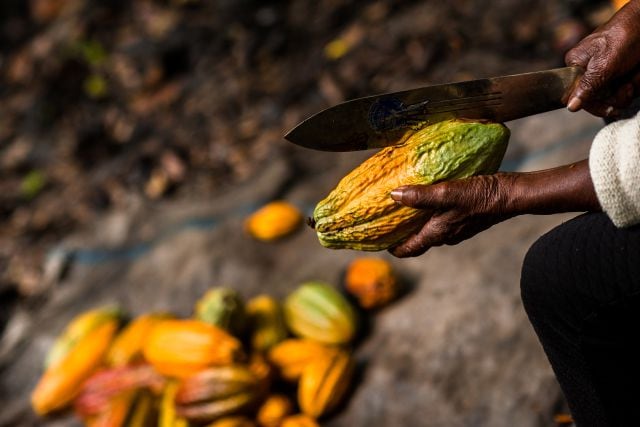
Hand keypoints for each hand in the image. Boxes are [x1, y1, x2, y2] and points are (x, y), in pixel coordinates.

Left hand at [388, 175, 514, 256]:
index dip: (394, 249)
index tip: (379, 242)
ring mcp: (457, 228)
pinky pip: (442, 221)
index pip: (410, 249)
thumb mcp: (447, 193)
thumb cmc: (479, 196)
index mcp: (438, 233)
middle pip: (419, 240)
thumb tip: (394, 196)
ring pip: (431, 230)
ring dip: (417, 224)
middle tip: (388, 223)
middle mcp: (446, 235)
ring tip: (404, 209)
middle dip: (403, 235)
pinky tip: (428, 200)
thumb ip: (420, 196)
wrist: (510, 195)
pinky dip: (430, 215)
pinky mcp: (466, 219)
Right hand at [565, 1, 639, 116]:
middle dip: (615, 96)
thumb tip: (571, 106)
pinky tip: (635, 75)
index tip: (608, 107)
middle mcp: (588, 71)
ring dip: (627, 90)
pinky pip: (624, 89)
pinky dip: (634, 84)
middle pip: (596, 99)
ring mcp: (605, 73)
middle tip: (626, 87)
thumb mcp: (603, 65)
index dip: (593, 104)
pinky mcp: (619, 73)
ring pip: (613, 96)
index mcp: (576, 66)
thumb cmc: (623, 36)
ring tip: (632, 78)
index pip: (576, 96)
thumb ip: (587, 87)